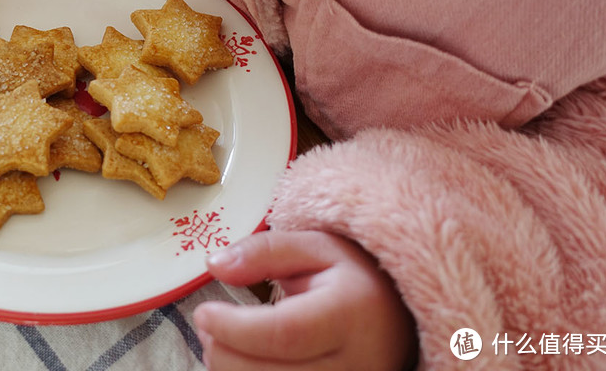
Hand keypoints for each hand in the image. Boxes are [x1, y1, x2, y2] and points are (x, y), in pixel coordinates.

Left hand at [193, 230, 416, 370]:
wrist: (400, 318)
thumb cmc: (354, 279)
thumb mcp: (315, 246)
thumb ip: (264, 252)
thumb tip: (215, 265)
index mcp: (352, 314)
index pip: (286, 333)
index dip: (235, 328)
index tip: (205, 313)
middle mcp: (357, 363)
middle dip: (224, 352)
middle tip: (207, 326)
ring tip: (221, 342)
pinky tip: (243, 362)